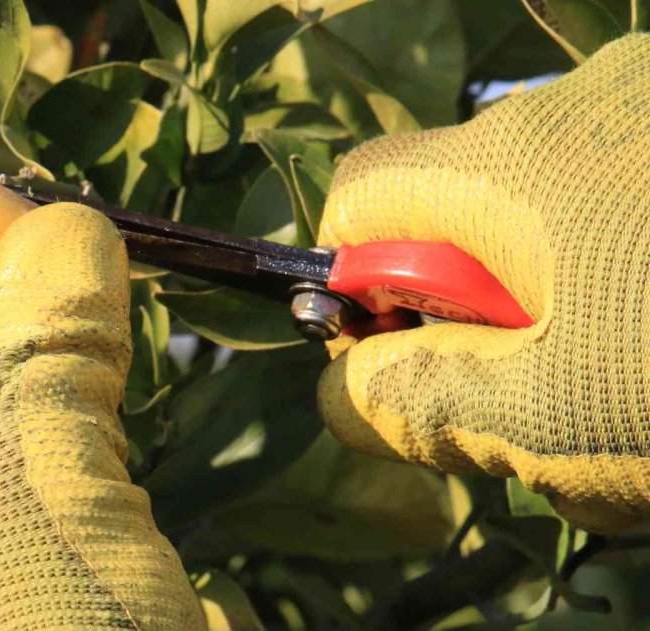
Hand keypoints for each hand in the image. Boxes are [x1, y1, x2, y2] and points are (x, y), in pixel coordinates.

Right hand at [317, 34, 649, 533]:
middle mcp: (581, 108)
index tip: (404, 355)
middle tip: (541, 407)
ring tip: (641, 402)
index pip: (361, 195)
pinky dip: (631, 289)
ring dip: (567, 322)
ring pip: (556, 230)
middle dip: (479, 323)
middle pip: (463, 218)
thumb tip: (336, 391)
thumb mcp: (559, 417)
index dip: (353, 282)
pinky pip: (630, 211)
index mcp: (513, 163)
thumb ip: (418, 402)